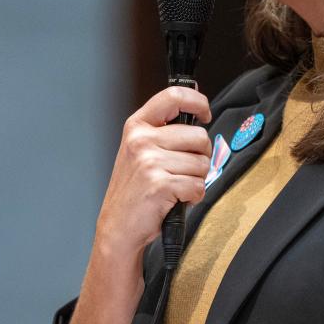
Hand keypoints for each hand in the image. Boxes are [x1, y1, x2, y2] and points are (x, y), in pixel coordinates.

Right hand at [95, 86, 212, 256]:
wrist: (118, 227)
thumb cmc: (135, 191)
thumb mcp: (140, 151)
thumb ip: (165, 131)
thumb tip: (198, 113)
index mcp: (137, 126)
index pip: (174, 96)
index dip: (198, 102)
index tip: (205, 114)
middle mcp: (141, 140)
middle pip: (200, 137)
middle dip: (201, 157)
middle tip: (183, 171)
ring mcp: (149, 162)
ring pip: (202, 164)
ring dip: (196, 180)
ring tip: (175, 187)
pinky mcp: (160, 184)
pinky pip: (198, 186)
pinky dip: (193, 197)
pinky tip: (175, 199)